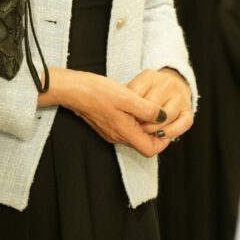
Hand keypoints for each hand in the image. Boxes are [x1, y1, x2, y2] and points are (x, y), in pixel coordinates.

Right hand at [44, 68, 168, 157]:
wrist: (73, 89)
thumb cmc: (98, 92)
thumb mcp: (128, 97)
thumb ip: (148, 110)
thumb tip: (164, 118)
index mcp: (125, 133)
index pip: (150, 150)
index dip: (163, 140)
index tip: (166, 124)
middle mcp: (118, 137)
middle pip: (143, 143)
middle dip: (154, 131)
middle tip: (159, 113)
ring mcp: (111, 132)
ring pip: (134, 135)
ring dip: (143, 124)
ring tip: (146, 106)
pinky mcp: (106, 124)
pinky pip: (125, 127)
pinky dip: (133, 119)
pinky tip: (131, 104)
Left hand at [129, 68, 193, 153]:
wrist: (174, 84)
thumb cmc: (148, 90)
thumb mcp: (135, 86)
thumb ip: (126, 96)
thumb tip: (113, 108)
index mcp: (149, 76)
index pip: (134, 95)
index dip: (128, 110)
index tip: (125, 118)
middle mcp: (167, 84)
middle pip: (150, 106)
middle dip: (139, 121)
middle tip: (133, 128)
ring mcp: (179, 97)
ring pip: (166, 116)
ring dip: (153, 128)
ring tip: (144, 132)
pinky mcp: (188, 110)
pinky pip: (182, 124)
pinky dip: (171, 132)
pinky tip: (161, 135)